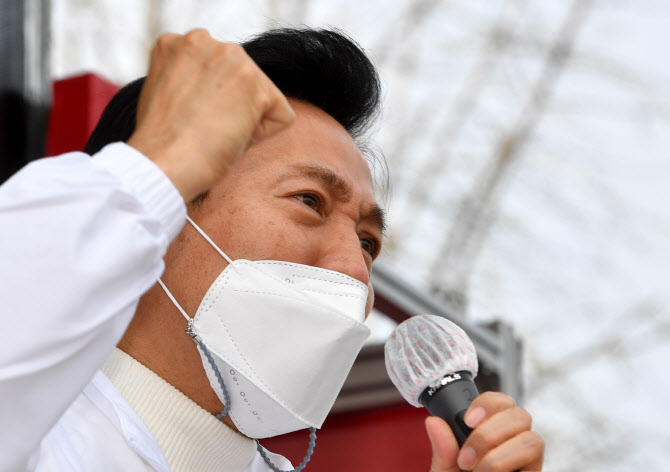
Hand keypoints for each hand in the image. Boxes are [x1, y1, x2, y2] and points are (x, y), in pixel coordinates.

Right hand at [127, 28, 294, 201]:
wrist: (161, 164)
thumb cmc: (163, 144)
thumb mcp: (170, 95)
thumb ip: (194, 82)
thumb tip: (219, 95)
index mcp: (177, 44)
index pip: (220, 75)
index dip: (210, 106)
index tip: (188, 119)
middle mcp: (203, 39)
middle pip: (244, 82)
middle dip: (232, 108)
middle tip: (202, 128)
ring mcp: (231, 57)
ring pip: (263, 97)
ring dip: (246, 121)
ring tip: (214, 132)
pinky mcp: (254, 82)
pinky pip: (281, 116)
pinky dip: (263, 136)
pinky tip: (231, 137)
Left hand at [426, 392, 543, 471]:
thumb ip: (443, 451)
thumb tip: (434, 422)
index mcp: (492, 435)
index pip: (502, 403)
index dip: (488, 403)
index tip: (467, 420)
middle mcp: (514, 446)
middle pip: (521, 415)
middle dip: (489, 433)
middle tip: (466, 460)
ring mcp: (528, 466)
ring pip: (533, 440)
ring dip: (499, 455)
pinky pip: (535, 467)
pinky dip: (507, 466)